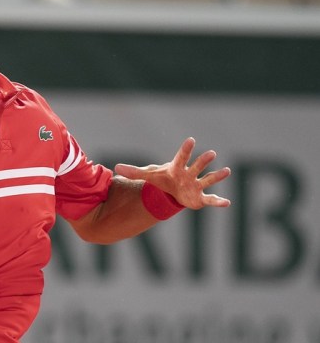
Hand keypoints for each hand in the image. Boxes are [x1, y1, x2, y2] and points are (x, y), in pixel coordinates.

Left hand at [114, 137, 230, 209]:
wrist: (173, 191)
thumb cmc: (163, 180)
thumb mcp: (148, 176)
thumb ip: (134, 172)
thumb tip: (115, 168)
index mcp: (177, 168)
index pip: (181, 157)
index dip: (185, 149)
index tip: (191, 140)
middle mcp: (189, 174)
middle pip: (197, 166)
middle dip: (203, 160)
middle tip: (211, 153)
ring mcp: (196, 185)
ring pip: (207, 179)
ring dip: (217, 176)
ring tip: (226, 171)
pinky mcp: (200, 197)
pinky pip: (211, 199)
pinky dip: (218, 201)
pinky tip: (227, 203)